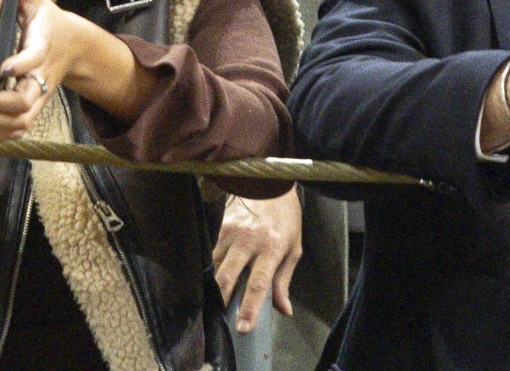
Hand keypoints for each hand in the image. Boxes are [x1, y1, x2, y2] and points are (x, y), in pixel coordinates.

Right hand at [213, 187, 302, 332]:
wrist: (269, 182)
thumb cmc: (286, 217)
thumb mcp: (294, 247)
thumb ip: (284, 280)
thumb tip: (283, 310)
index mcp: (272, 248)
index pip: (259, 284)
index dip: (249, 309)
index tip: (242, 327)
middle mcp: (249, 241)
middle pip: (229, 278)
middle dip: (223, 302)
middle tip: (222, 321)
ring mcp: (232, 233)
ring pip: (217, 268)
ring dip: (218, 287)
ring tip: (221, 301)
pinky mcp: (221, 227)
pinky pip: (215, 255)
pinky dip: (218, 268)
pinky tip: (222, 275)